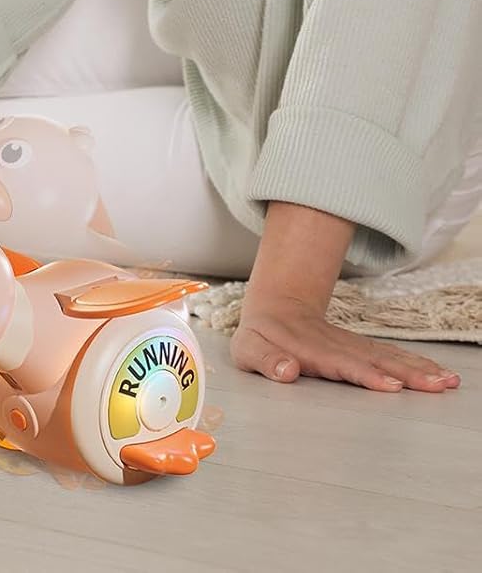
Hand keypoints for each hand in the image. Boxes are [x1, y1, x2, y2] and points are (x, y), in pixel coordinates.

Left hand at [232, 295, 460, 392]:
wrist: (275, 308)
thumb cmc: (259, 337)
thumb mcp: (247, 349)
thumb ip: (265, 360)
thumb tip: (286, 371)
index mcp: (309, 348)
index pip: (340, 363)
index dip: (364, 374)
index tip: (389, 385)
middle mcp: (336, 346)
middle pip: (374, 359)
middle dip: (407, 372)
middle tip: (437, 384)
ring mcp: (352, 346)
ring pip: (388, 356)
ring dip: (419, 368)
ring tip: (447, 381)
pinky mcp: (362, 349)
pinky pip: (392, 355)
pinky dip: (416, 364)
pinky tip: (440, 374)